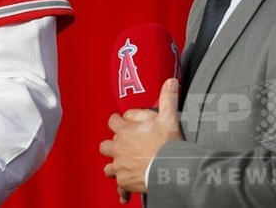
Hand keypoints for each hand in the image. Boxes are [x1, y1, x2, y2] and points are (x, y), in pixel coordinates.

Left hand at [99, 78, 181, 197]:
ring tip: (123, 168)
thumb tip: (170, 80)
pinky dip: (122, 190)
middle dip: (112, 146)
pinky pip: (119, 188)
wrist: (170, 170)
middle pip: (105, 146)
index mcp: (124, 131)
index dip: (119, 121)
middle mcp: (118, 149)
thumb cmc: (168, 144)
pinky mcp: (125, 183)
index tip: (126, 123)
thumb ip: (168, 98)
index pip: (113, 121)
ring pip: (108, 167)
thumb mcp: (169, 118)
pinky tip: (124, 195)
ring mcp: (120, 167)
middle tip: (123, 147)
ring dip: (114, 167)